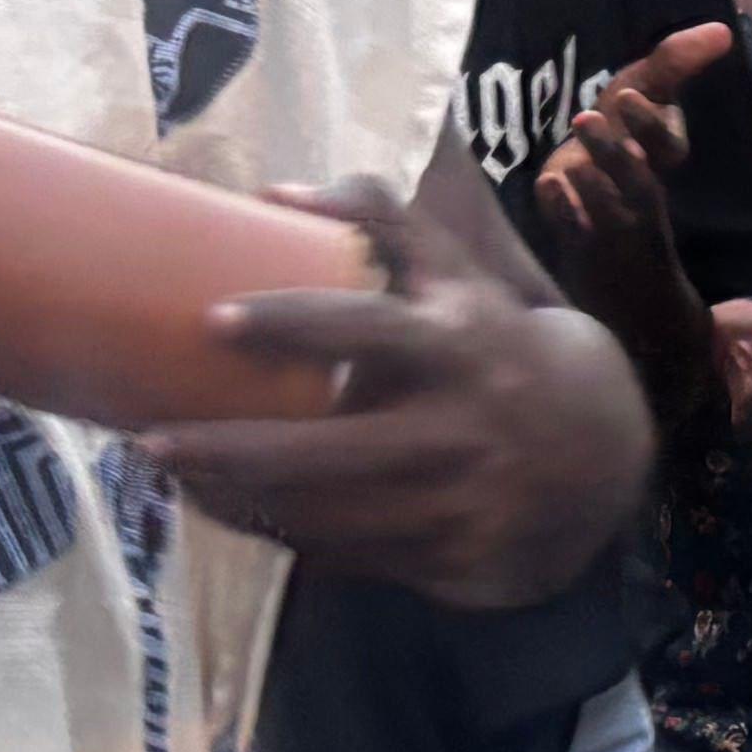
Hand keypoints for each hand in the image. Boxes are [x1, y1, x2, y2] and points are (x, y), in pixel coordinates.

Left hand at [139, 174, 648, 606]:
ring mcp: (458, 502)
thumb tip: (274, 193)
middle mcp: (460, 426)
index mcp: (456, 343)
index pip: (364, 329)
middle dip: (228, 452)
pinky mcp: (454, 559)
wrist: (602, 449)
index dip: (289, 323)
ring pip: (325, 517)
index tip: (213, 321)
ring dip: (238, 502)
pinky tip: (240, 515)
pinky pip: (350, 556)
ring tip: (176, 479)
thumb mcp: (461, 277)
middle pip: (324, 452)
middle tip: (149, 440)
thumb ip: (384, 221)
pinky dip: (286, 539)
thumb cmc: (496, 346)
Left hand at [526, 20, 731, 299]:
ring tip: (567, 164)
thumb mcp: (642, 106)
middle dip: (614, 151)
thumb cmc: (625, 156)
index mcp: (660, 161)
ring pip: (608, 211)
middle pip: (639, 182)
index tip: (626, 96)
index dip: (649, 124)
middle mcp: (641, 194)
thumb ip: (673, 65)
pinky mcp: (583, 247)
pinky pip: (573, 234)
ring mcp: (613, 225)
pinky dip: (561, 212)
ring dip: (590, 185)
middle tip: (585, 116)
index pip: (667, 149)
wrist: (614, 246)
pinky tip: (548, 188)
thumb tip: (721, 29)